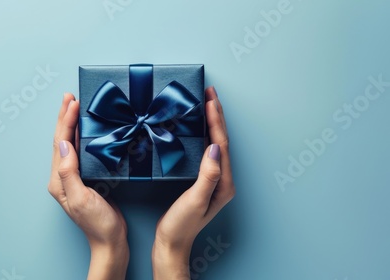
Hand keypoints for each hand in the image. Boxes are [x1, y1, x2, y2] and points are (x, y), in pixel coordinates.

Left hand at [48, 93, 128, 279]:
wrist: (110, 240)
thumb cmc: (97, 224)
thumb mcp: (81, 198)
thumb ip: (69, 172)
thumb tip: (63, 145)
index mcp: (58, 179)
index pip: (60, 143)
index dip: (65, 121)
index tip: (72, 102)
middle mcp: (62, 176)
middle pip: (62, 140)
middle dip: (65, 116)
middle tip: (70, 96)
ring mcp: (74, 177)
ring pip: (70, 144)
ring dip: (72, 124)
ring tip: (76, 106)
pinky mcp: (86, 178)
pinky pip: (81, 152)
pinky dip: (81, 136)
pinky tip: (86, 129)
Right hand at [152, 86, 235, 279]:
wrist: (171, 244)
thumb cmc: (181, 226)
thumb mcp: (194, 201)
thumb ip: (207, 175)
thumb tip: (215, 148)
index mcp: (223, 182)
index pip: (222, 144)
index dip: (216, 120)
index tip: (210, 100)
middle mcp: (221, 179)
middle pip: (221, 140)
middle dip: (217, 115)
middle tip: (210, 92)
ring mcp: (211, 179)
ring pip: (213, 143)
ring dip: (210, 122)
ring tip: (205, 102)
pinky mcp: (199, 180)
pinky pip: (203, 151)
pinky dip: (201, 134)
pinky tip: (195, 127)